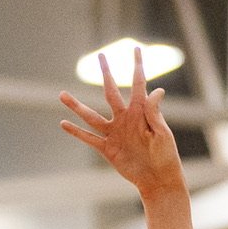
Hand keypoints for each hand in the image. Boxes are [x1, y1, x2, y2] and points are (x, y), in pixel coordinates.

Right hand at [59, 49, 182, 194]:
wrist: (158, 179)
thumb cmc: (165, 156)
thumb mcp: (162, 133)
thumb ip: (155, 113)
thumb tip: (157, 90)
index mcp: (140, 112)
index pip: (138, 84)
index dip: (137, 66)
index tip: (136, 49)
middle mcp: (124, 118)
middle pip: (110, 92)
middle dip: (106, 73)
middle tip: (100, 55)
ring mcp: (114, 133)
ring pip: (91, 116)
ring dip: (76, 106)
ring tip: (62, 94)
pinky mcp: (108, 149)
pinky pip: (89, 138)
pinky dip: (76, 132)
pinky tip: (63, 123)